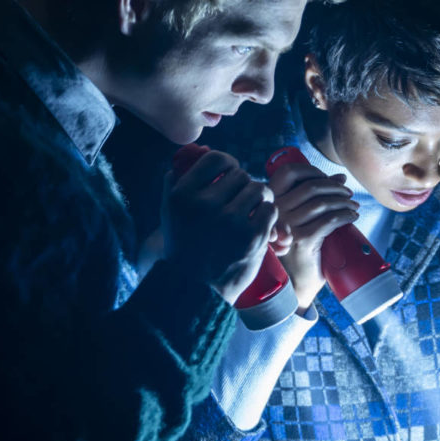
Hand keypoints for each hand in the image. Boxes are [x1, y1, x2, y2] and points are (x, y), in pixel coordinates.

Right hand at [162, 149, 278, 303]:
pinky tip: (258, 223)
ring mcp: (230, 221)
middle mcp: (205, 205)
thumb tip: (197, 151)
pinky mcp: (251, 237)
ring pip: (259, 189)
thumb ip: (177, 182)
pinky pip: (270, 209)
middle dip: (243, 186)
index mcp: (183, 195)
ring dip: (259, 198)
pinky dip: (267, 215)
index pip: (216, 159)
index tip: (230, 175)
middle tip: (240, 200)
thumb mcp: (168, 213)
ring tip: (251, 210)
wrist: (195, 288)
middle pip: (241, 175)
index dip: (228, 163)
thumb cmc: (183, 247)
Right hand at [266, 160, 359, 311]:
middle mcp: (275, 213)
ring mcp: (287, 227)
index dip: (313, 171)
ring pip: (322, 204)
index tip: (332, 180)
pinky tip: (352, 217)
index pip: (289, 172)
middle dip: (335, 187)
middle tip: (349, 194)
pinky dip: (345, 216)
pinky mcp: (302, 241)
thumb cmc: (299, 248)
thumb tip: (341, 176)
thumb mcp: (302, 219)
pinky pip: (328, 221)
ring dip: (344, 202)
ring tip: (353, 206)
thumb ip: (315, 197)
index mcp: (270, 202)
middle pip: (310, 187)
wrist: (295, 283)